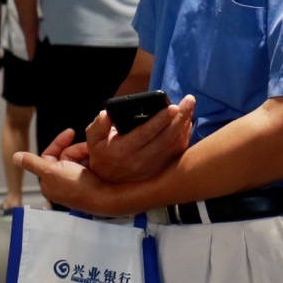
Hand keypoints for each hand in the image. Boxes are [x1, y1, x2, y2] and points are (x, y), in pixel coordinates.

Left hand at [14, 130, 149, 216]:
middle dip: (77, 149)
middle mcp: (62, 183)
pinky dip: (94, 158)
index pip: (49, 156)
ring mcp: (77, 182)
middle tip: (88, 149)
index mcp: (50, 183)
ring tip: (94, 154)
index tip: (71, 132)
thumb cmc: (78, 186)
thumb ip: (32, 163)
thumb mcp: (51, 172)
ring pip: (79, 157)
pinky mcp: (91, 181)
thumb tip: (14, 157)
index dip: (59, 143)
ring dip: (86, 153)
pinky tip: (99, 158)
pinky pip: (90, 163)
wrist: (109, 197)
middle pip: (66, 155)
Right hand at [77, 96, 198, 185]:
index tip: (173, 107)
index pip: (145, 133)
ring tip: (190, 107)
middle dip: (180, 117)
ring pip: (174, 144)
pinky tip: (187, 123)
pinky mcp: (160, 168)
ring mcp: (153, 166)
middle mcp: (140, 160)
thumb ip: (98, 125)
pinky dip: (184, 136)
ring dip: (185, 125)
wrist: (108, 182)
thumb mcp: (93, 140)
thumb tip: (107, 113)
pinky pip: (176, 152)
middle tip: (189, 100)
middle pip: (167, 138)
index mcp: (123, 150)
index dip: (160, 120)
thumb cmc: (102, 155)